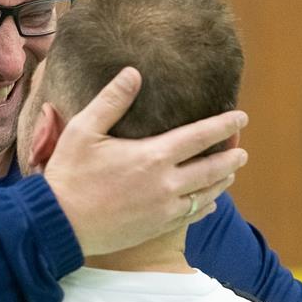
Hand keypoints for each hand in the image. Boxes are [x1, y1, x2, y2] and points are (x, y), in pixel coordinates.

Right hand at [43, 67, 247, 256]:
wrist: (59, 224)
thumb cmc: (69, 174)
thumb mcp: (83, 130)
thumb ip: (112, 100)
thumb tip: (133, 72)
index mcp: (153, 156)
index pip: (200, 136)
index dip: (224, 125)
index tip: (241, 117)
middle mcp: (166, 184)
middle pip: (212, 169)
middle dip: (231, 158)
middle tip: (242, 152)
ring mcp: (164, 210)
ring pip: (206, 195)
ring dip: (221, 182)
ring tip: (230, 174)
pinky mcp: (156, 229)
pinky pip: (191, 217)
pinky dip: (204, 208)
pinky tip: (209, 204)